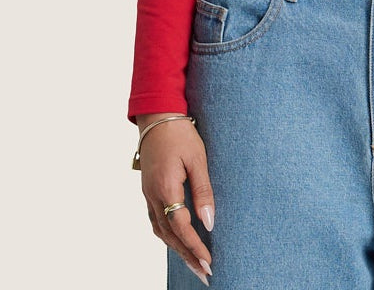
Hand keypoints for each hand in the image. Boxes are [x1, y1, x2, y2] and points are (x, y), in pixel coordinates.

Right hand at [137, 113, 214, 285]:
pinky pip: (156, 220)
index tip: (209, 262)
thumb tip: (209, 221)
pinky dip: (168, 235)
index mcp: (166, 188)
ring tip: (194, 263)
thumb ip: (203, 191)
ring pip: (160, 231)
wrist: (157, 115)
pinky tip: (178, 240)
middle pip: (169, 235)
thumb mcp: (197, 158)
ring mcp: (147, 194)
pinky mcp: (148, 190)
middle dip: (187, 256)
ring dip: (177, 249)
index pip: (181, 227)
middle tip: (205, 273)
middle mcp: (153, 196)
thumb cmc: (180, 133)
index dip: (195, 247)